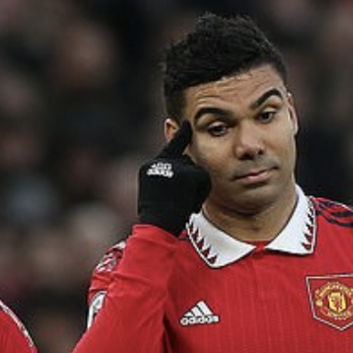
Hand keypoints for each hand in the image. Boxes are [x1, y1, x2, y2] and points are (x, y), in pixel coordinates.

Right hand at [137, 120, 210, 235]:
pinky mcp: (184, 174)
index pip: (169, 148)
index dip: (180, 135)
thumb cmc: (158, 220)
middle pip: (187, 162)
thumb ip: (169, 178)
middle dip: (191, 182)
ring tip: (183, 205)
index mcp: (149, 168)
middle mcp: (158, 163)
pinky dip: (201, 193)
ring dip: (196, 189)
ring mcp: (171, 167)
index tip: (186, 123)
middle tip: (182, 203)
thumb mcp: (158, 195)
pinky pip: (203, 178)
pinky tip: (189, 205)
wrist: (156, 229)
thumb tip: (186, 169)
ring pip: (197, 171)